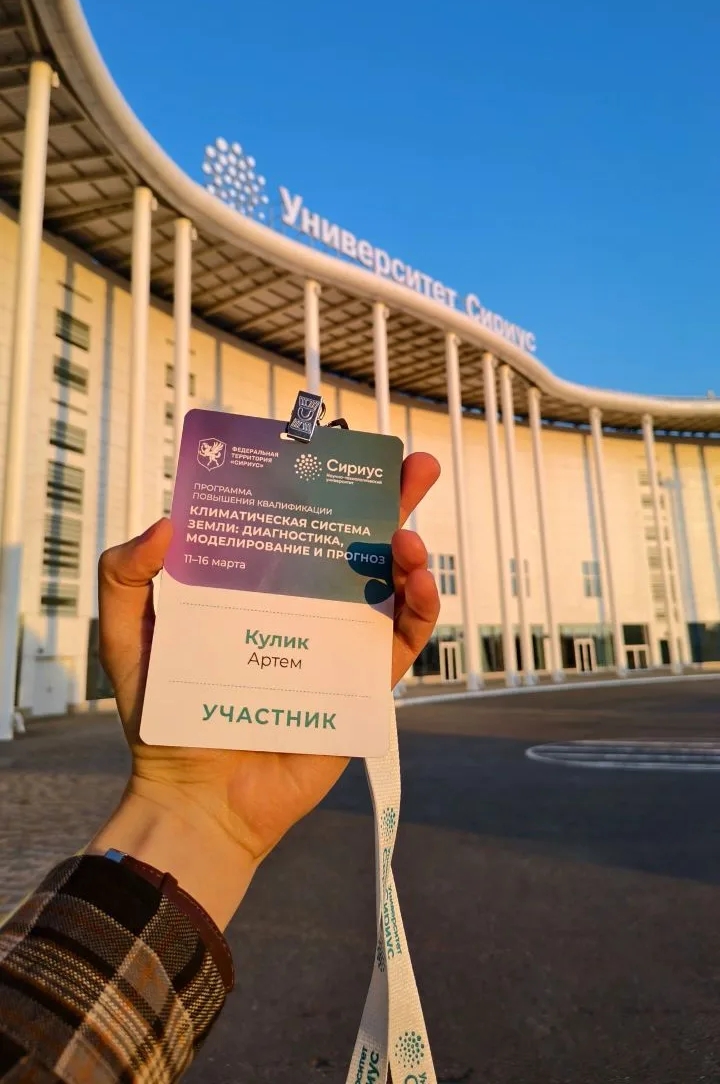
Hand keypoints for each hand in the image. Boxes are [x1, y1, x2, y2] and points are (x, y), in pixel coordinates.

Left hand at [88, 452, 439, 926]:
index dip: (317, 478)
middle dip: (390, 497)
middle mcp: (301, 601)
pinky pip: (400, 640)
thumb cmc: (160, 716)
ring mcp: (335, 640)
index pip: (291, 518)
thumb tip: (166, 521)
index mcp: (255, 582)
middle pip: (354, 538)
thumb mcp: (125, 634)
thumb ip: (125, 575)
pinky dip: (420, 609)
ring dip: (411, 549)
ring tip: (409, 533)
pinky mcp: (361, 682)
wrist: (196, 796)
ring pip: (389, 582)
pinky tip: (417, 582)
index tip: (333, 441)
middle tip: (414, 463)